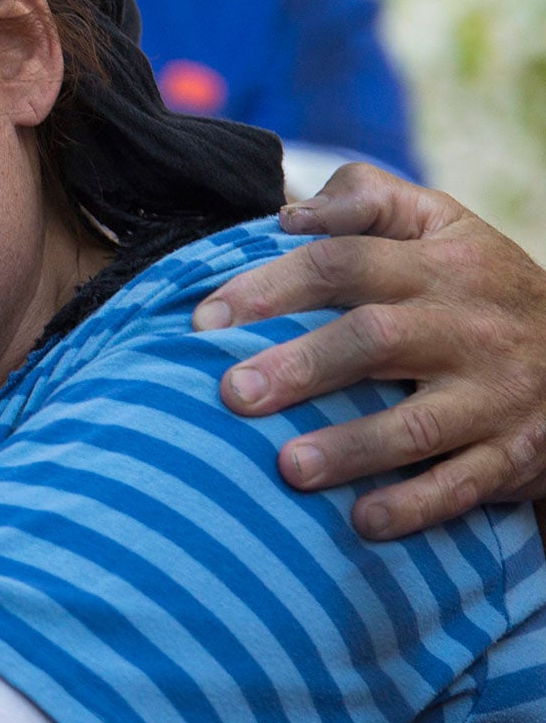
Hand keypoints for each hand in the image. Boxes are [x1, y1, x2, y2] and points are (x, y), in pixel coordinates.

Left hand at [194, 163, 545, 538]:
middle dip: (302, 366)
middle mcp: (467, 326)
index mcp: (438, 264)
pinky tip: (365, 522)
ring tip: (289, 466)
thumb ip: (365, 200)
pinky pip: (465, 484)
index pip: (345, 263)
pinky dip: (416, 504)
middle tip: (233, 393)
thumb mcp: (441, 222)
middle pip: (375, 338)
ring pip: (420, 423)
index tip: (206, 318)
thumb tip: (288, 212)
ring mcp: (494, 394)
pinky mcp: (516, 454)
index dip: (272, 286)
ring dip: (353, 446)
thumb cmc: (476, 284)